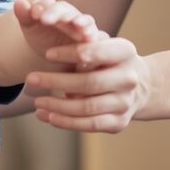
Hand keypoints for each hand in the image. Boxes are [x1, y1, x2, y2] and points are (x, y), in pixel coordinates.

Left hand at [12, 0, 103, 60]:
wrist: (53, 53)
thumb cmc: (41, 36)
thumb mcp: (30, 26)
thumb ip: (24, 14)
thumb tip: (19, 3)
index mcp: (52, 8)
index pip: (48, 3)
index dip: (41, 7)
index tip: (33, 13)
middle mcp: (69, 14)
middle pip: (65, 10)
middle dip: (56, 13)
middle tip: (45, 19)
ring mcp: (82, 26)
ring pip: (84, 21)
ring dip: (81, 22)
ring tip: (77, 25)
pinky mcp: (92, 39)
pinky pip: (95, 36)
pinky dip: (94, 36)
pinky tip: (89, 38)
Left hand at [24, 34, 151, 133]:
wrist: (139, 86)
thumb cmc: (108, 61)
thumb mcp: (101, 45)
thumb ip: (81, 44)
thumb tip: (50, 49)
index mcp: (125, 52)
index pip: (96, 52)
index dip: (69, 53)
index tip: (46, 54)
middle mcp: (129, 78)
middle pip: (89, 83)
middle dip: (56, 81)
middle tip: (30, 78)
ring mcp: (125, 102)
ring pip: (86, 107)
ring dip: (57, 106)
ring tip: (37, 101)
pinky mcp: (119, 123)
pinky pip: (89, 125)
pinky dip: (66, 122)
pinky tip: (48, 116)